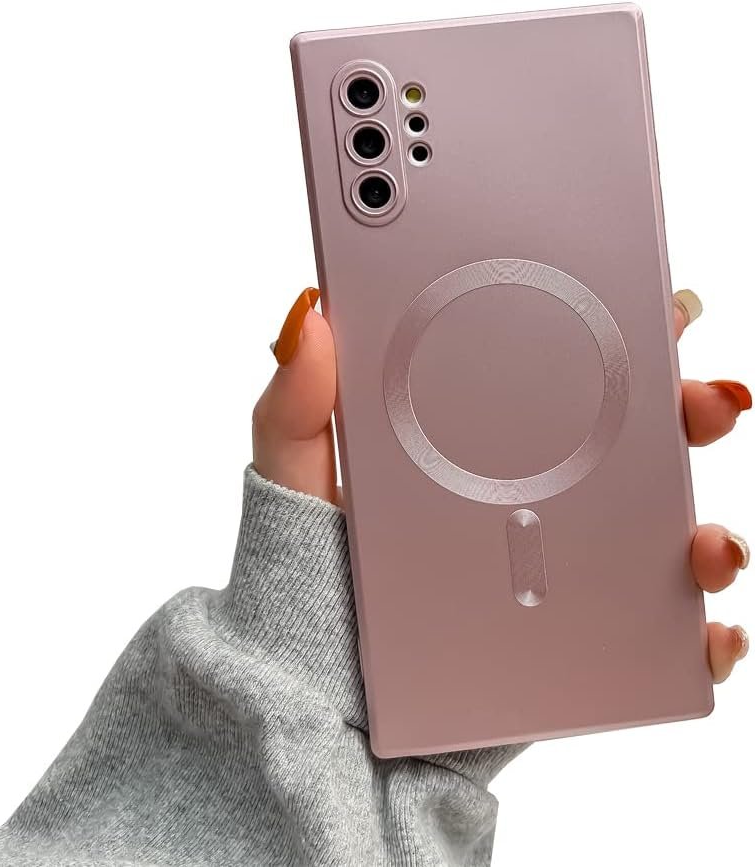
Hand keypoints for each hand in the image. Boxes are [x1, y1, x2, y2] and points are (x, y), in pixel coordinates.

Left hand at [252, 286, 750, 682]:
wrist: (322, 689)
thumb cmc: (312, 572)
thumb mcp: (295, 477)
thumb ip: (297, 403)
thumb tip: (309, 315)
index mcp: (474, 438)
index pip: (557, 368)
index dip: (615, 328)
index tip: (657, 305)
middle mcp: (527, 494)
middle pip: (630, 440)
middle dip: (685, 410)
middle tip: (704, 401)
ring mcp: (556, 566)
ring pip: (659, 534)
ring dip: (707, 529)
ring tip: (705, 540)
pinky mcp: (571, 637)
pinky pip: (654, 635)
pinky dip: (696, 633)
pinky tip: (702, 629)